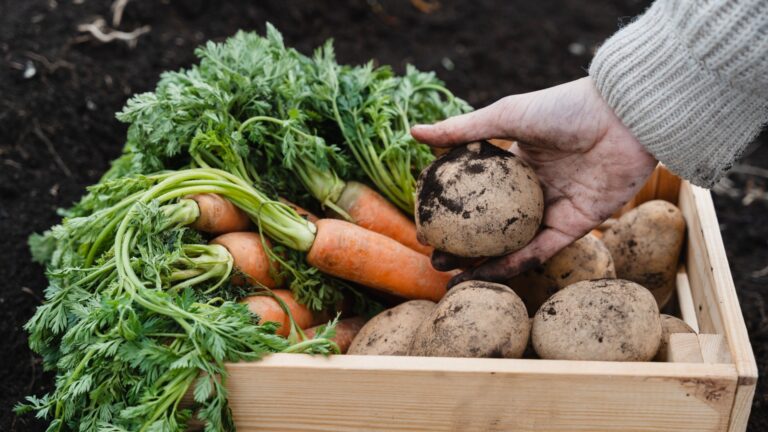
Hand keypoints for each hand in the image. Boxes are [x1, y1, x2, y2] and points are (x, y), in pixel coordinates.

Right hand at [411, 77, 656, 286]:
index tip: (426, 224)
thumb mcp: (506, 115)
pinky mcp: (577, 225)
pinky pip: (540, 250)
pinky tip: (487, 273)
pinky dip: (514, 263)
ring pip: (512, 243)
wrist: (623, 117)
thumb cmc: (564, 108)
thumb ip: (462, 130)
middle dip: (463, 243)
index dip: (453, 210)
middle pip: (492, 224)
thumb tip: (414, 132)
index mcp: (517, 162)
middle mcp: (534, 188)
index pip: (478, 193)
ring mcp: (554, 208)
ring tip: (452, 275)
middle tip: (435, 258)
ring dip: (483, 261)